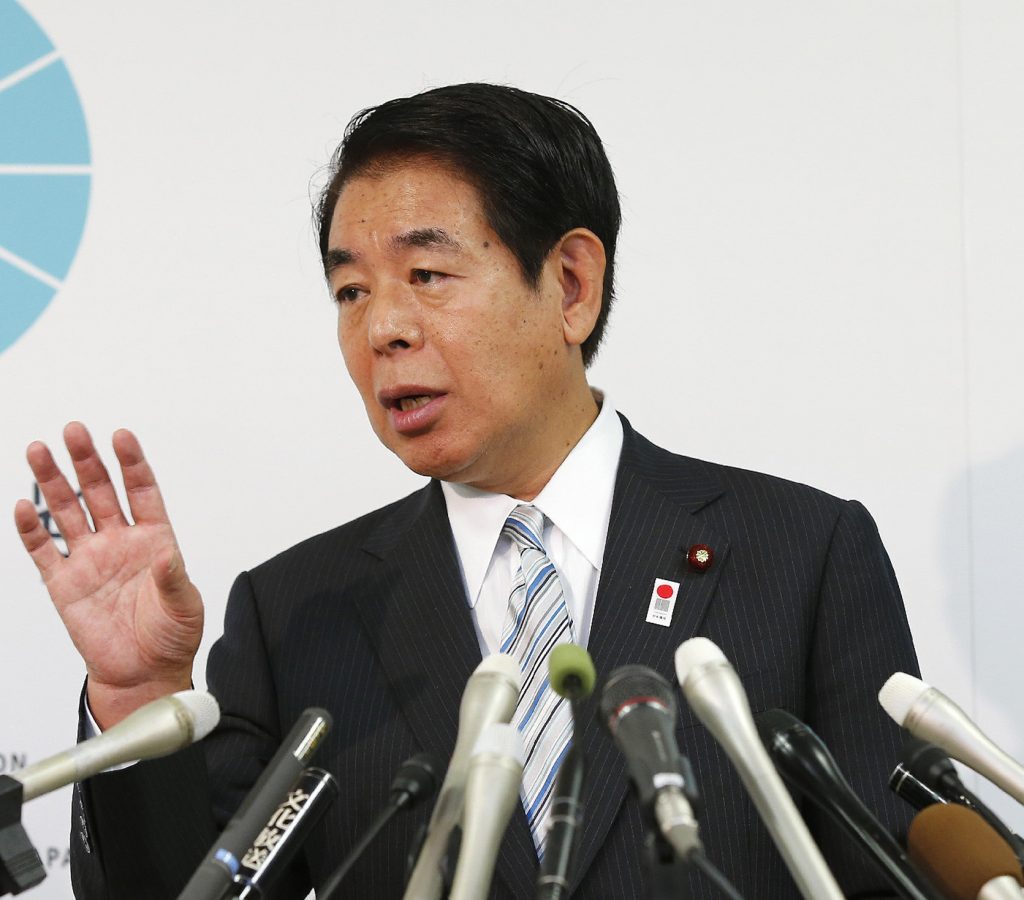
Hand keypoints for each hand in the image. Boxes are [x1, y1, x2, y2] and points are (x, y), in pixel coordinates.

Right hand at [14, 423, 203, 727]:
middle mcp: (119, 541)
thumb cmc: (171, 636)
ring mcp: (89, 559)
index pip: (141, 491)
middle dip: (87, 461)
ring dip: (54, 482)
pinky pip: (44, 550)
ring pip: (67, 511)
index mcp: (154, 539)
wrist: (143, 673)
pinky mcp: (64, 583)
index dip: (131, 463)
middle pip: (99, 491)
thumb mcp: (184, 605)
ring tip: (39, 451)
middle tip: (74, 431)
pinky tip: (24, 506)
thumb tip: (167, 554)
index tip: (122, 436)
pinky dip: (32, 529)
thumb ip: (173, 578)